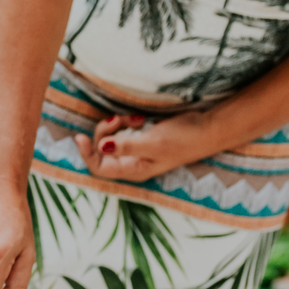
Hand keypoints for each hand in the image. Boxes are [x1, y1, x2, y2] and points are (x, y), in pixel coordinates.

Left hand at [75, 111, 219, 182]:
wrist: (208, 128)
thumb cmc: (184, 139)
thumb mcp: (153, 143)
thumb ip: (127, 145)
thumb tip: (101, 146)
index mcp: (132, 170)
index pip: (98, 168)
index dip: (86, 154)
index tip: (80, 136)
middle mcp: (131, 163)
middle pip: (100, 150)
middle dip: (104, 132)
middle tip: (118, 119)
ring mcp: (135, 150)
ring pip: (110, 138)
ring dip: (116, 124)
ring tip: (134, 118)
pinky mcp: (140, 138)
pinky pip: (122, 130)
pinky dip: (126, 122)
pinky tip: (139, 118)